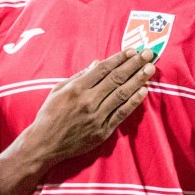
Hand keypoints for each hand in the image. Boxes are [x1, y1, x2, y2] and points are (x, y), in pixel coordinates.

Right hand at [25, 49, 156, 165]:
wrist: (44, 144)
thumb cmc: (49, 115)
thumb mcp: (58, 91)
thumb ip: (79, 76)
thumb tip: (98, 63)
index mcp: (76, 88)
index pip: (103, 69)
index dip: (120, 58)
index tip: (133, 51)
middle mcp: (88, 101)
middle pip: (116, 79)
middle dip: (134, 65)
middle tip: (148, 54)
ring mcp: (97, 116)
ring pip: (122, 94)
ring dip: (138, 80)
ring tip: (150, 69)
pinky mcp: (103, 131)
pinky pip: (121, 113)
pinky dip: (133, 102)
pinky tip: (144, 91)